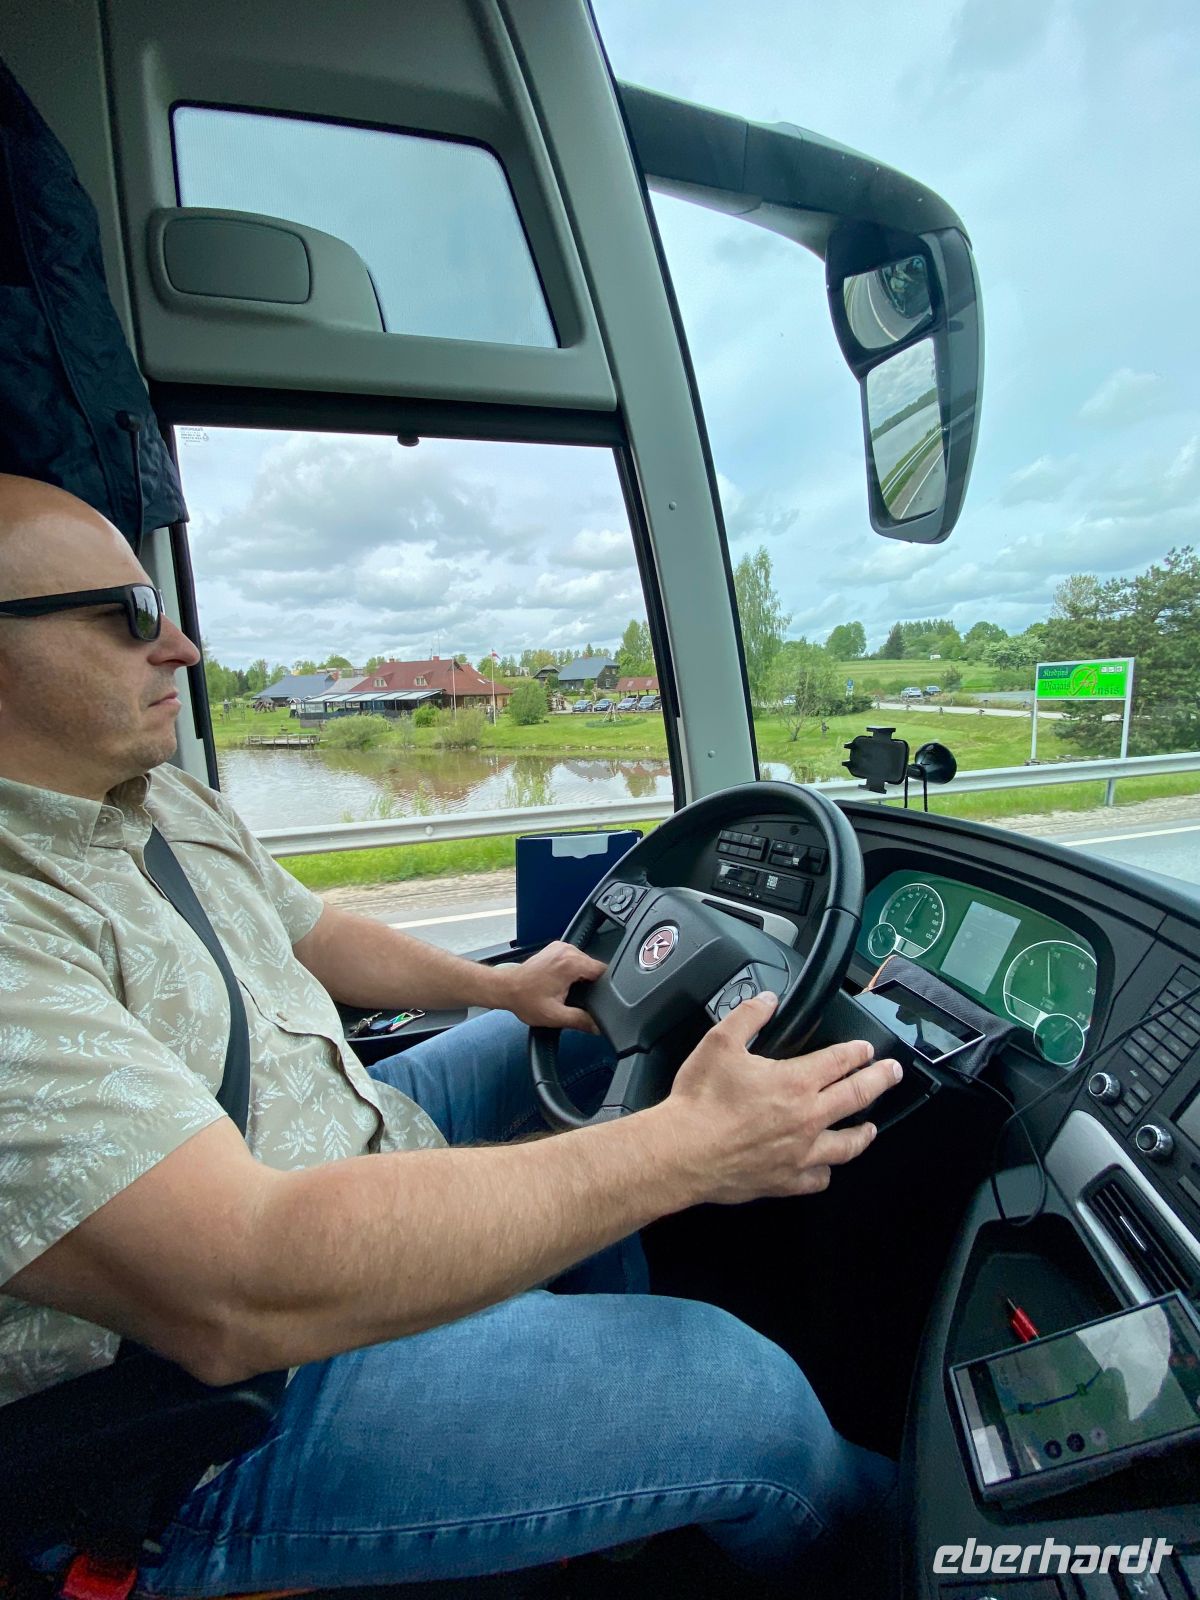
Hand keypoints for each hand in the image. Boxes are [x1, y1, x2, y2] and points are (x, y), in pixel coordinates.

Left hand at [498, 941, 605, 1032]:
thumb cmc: (525, 999)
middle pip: (594, 966)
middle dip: (590, 983)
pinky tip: (562, 983)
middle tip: (574, 997)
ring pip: (584, 962)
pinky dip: (572, 970)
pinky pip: (574, 959)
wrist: (506, 988)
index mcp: (571, 963)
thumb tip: (597, 1026)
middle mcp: (567, 950)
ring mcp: (560, 947)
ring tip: (565, 990)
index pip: (602, 970)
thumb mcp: (555, 1016)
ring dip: (581, 977)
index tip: (596, 997)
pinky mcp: (555, 949)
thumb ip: (580, 1021)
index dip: (603, 986)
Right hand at [662, 991, 901, 1204]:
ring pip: (847, 1145)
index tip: (867, 1048)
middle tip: (892, 1074)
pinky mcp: (785, 1180)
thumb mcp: (720, 1043)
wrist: (683, 1152)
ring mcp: (800, 1153)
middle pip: (857, 1097)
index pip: (840, 1061)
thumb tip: (767, 1001)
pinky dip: (825, 1173)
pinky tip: (824, 1169)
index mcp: (795, 1082)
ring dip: (863, 1133)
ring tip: (870, 1128)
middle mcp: (807, 1118)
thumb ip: (748, 1016)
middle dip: (880, 1081)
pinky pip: (818, 1179)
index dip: (857, 1051)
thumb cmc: (700, 1102)